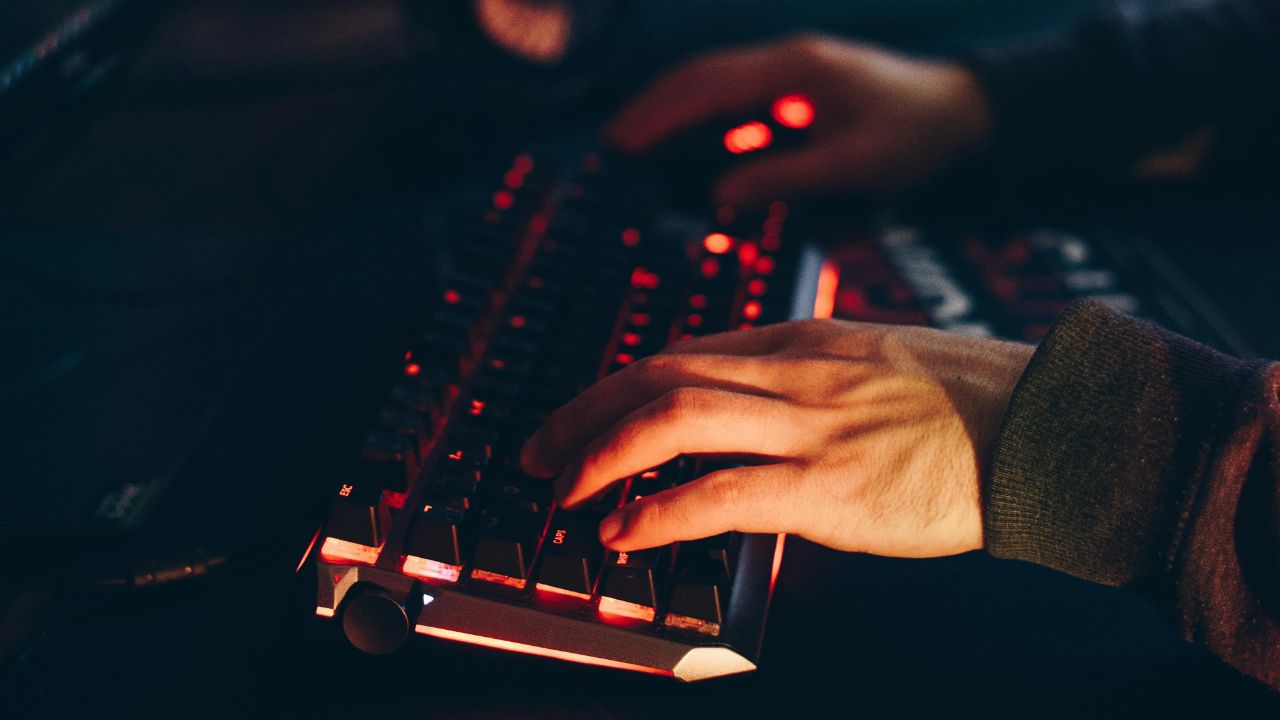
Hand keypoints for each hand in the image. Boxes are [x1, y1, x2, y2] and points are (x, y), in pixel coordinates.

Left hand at [521, 321, 1033, 556]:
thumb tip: (758, 409)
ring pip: (672, 418)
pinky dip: (658, 510)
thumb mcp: (879, 363)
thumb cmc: (971, 405)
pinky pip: (720, 493)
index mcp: (805, 339)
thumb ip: (812, 378)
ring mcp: (810, 426)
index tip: (587, 414)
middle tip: (539, 450)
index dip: (621, 386)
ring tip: (562, 491)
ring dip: (600, 453)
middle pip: (658, 373)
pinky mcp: (829, 487)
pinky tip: (623, 532)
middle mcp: (795, 371)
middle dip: (584, 411)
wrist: (1050, 428)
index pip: (687, 351)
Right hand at [606, 35, 992, 204]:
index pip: (711, 87)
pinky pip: (739, 97)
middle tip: (613, 142)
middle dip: (655, 106)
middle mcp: (787, 60)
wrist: (960, 110)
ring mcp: (792, 69)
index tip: (624, 142)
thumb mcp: (853, 164)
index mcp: (796, 70)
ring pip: (716, 81)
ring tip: (636, 140)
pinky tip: (689, 144)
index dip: (663, 115)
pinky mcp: (798, 86)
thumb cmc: (914, 136)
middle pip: (703, 75)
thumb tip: (720, 195)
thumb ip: (784, 177)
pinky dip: (706, 117)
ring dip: (675, 108)